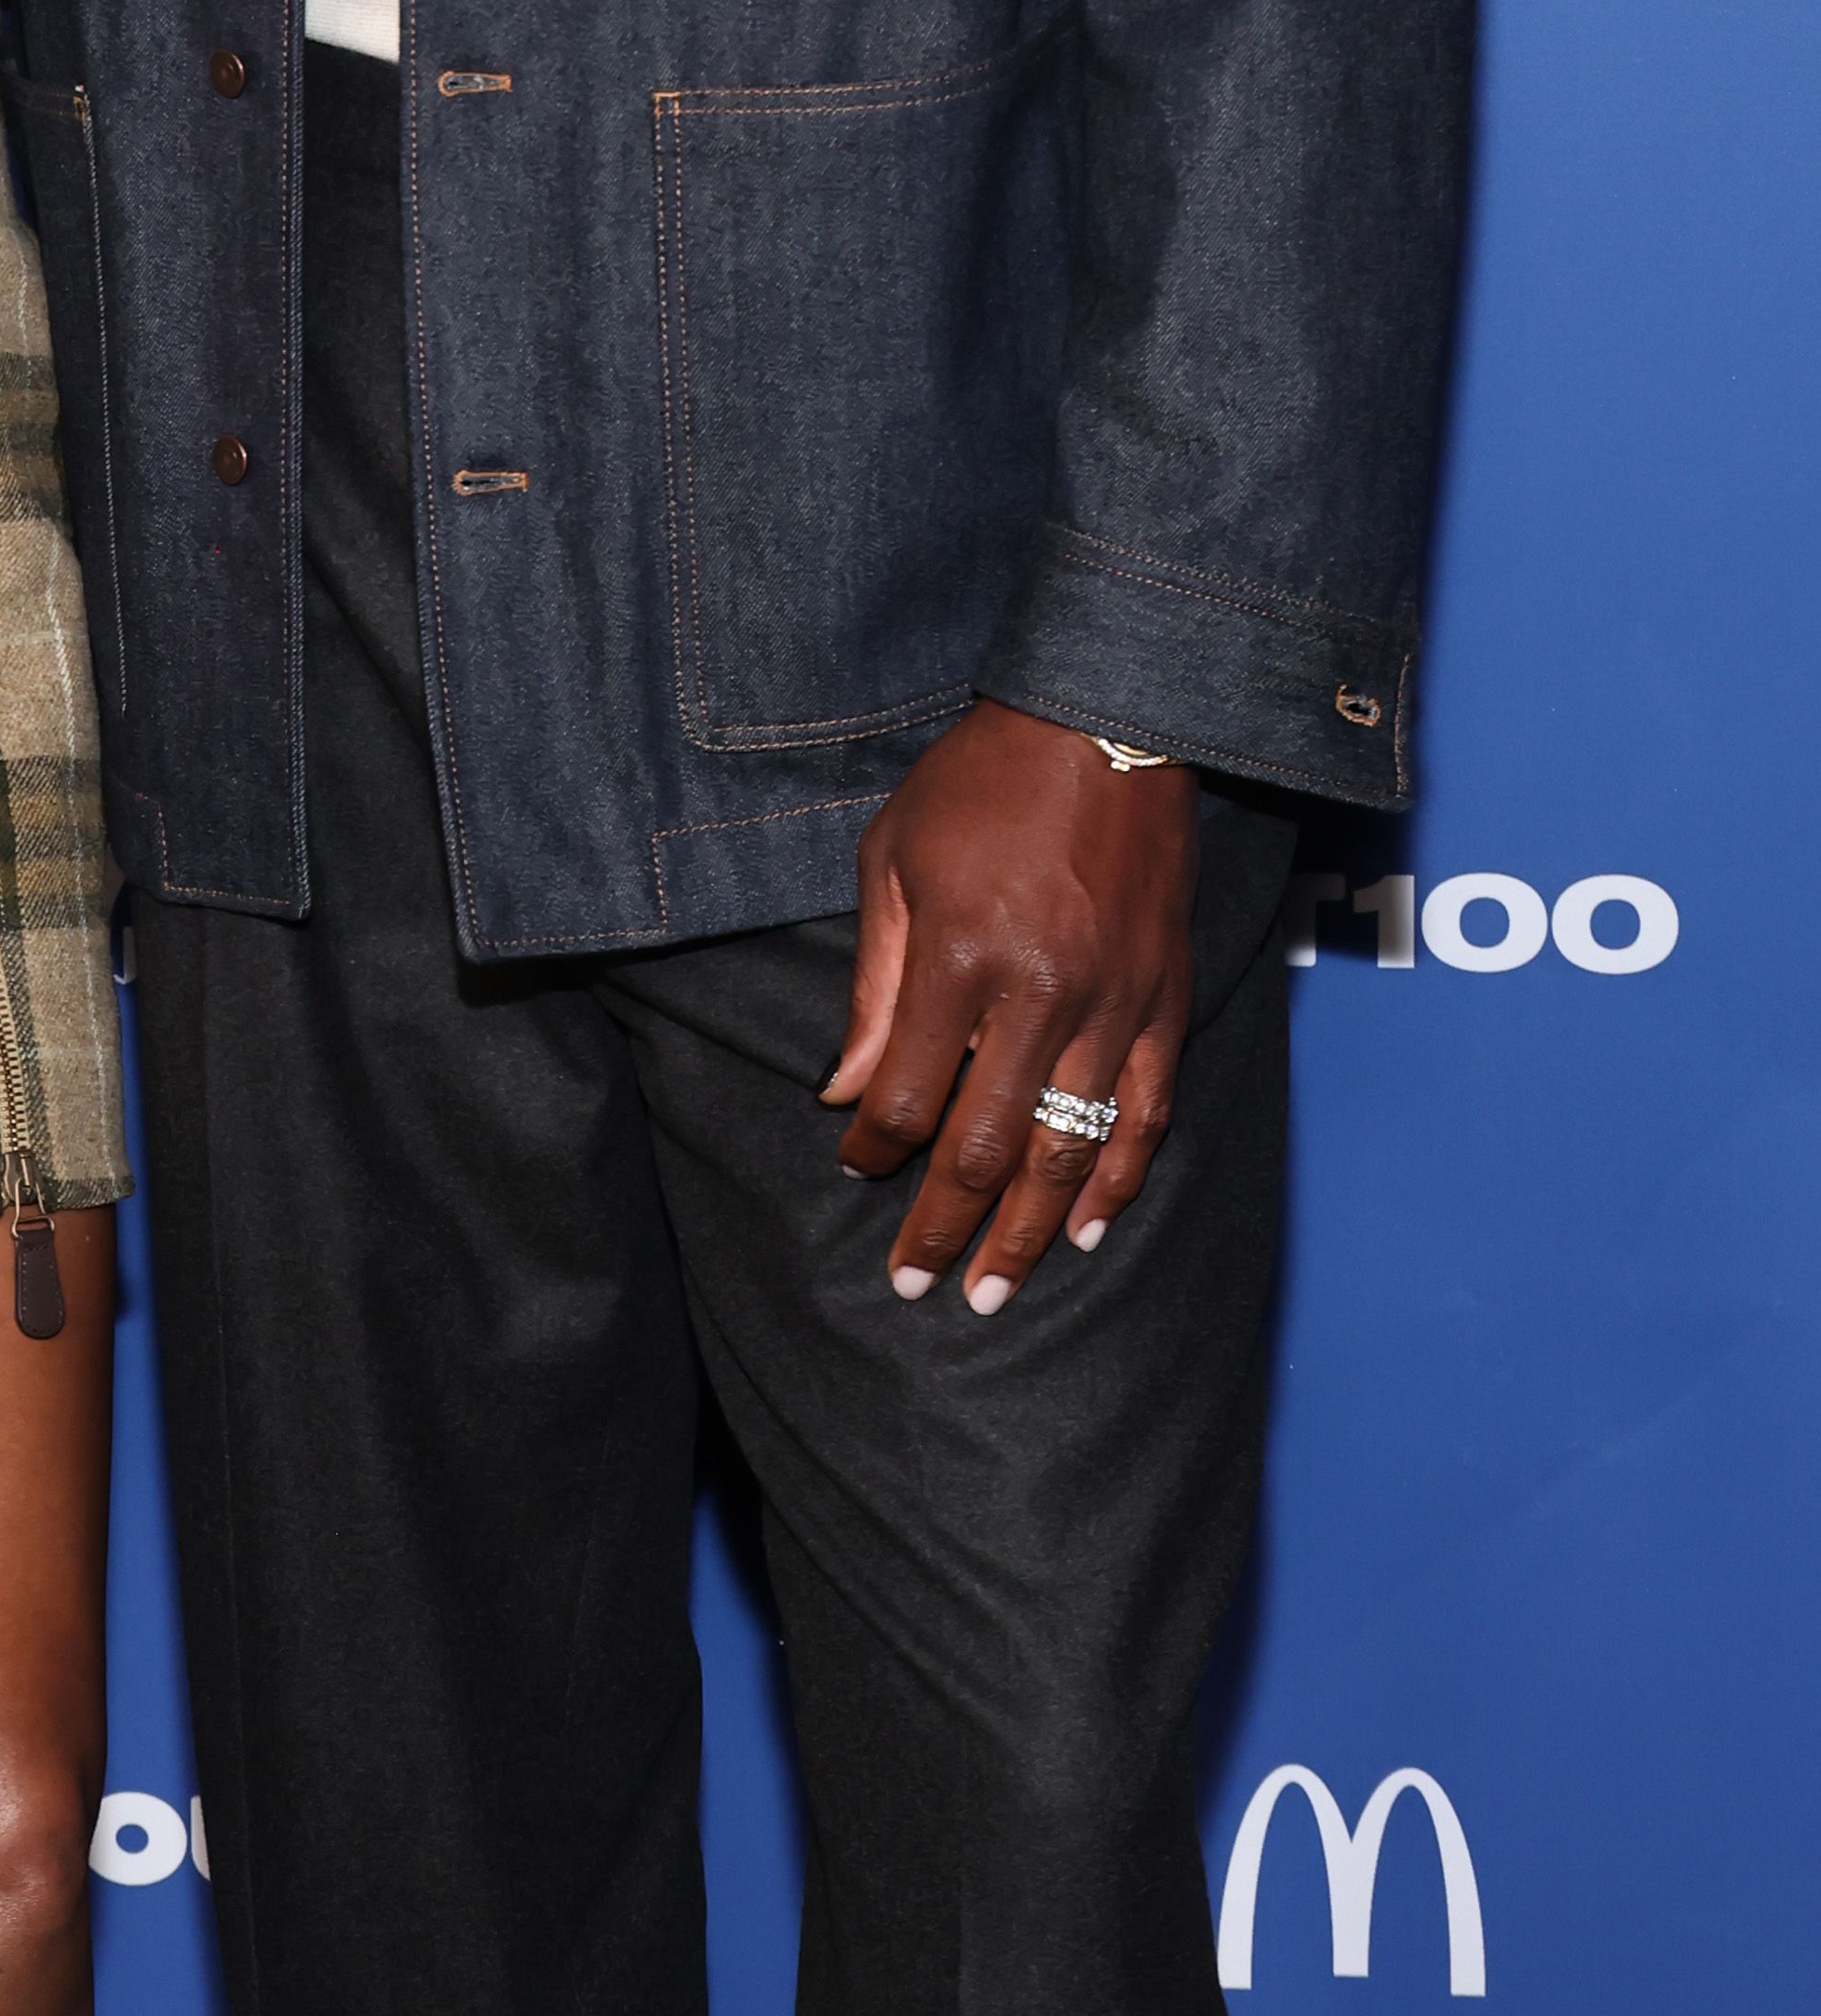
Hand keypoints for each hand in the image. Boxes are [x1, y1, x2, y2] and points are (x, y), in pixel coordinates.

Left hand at [822, 698, 1196, 1314]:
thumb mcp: (894, 861)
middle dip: (945, 1226)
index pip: (911, 1095)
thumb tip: (848, 1090)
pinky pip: (1145, 1111)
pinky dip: (1116, 1177)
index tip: (856, 1167)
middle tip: (916, 1282)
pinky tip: (1087, 1227)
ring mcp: (1114, 1001)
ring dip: (1029, 1231)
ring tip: (995, 1292)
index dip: (875, 1148)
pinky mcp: (1167, 999)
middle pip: (987, 1145)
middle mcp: (1042, 992)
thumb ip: (875, 985)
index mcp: (962, 956)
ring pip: (1069, 1146)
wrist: (1103, 723)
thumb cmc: (979, 785)